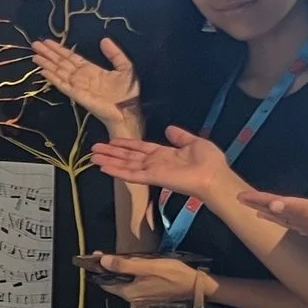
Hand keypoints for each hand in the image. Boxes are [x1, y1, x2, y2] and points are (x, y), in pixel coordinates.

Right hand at [32, 37, 141, 134]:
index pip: (71, 57)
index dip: (59, 49)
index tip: (47, 41)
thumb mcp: (125, 67)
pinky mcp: (76, 95)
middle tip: (35, 44)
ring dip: (46, 63)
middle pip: (61, 62)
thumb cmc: (127, 92)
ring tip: (34, 55)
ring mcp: (77, 85)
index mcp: (91, 69)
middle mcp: (81, 76)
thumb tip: (104, 39)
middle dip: (48, 53)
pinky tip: (43, 71)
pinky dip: (52, 78)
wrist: (127, 111)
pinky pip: (62, 84)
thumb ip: (114, 54)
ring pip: (58, 71)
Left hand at [83, 253, 216, 306]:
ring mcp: (141, 297)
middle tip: (101, 253)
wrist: (196, 285)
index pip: (104, 283)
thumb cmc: (173, 274)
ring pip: (122, 283)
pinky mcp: (149, 294)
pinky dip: (127, 274)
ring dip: (117, 271)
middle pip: (113, 283)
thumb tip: (103, 261)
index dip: (97, 269)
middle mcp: (132, 298)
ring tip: (113, 256)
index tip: (92, 256)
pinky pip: (132, 283)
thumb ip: (125, 265)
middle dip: (106, 269)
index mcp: (129, 292)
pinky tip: (130, 264)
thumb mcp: (148, 266)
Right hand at [91, 125, 235, 203]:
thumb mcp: (194, 142)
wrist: (214, 176)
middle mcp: (155, 163)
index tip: (113, 140)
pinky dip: (117, 171)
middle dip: (112, 152)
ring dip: (109, 161)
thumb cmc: (209, 161)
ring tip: (93, 157)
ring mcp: (152, 171)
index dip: (126, 144)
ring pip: (126, 165)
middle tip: (95, 148)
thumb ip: (180, 137)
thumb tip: (170, 128)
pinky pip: (131, 174)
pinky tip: (104, 168)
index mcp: (165, 154)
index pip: (141, 148)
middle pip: (129, 156)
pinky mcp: (152, 178)